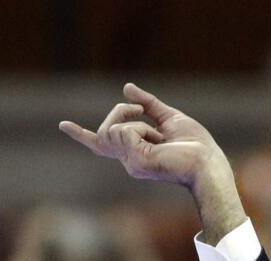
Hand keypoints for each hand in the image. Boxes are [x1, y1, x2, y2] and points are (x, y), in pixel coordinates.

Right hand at [60, 84, 244, 241]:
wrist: (207, 163)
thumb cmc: (196, 146)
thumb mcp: (170, 117)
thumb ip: (148, 104)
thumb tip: (126, 88)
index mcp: (136, 151)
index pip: (103, 144)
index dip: (82, 135)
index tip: (62, 124)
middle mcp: (129, 160)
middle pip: (106, 128)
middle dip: (121, 110)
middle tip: (141, 110)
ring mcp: (130, 163)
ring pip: (111, 129)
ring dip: (133, 120)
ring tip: (156, 133)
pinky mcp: (134, 163)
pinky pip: (123, 132)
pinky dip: (140, 128)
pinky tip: (157, 141)